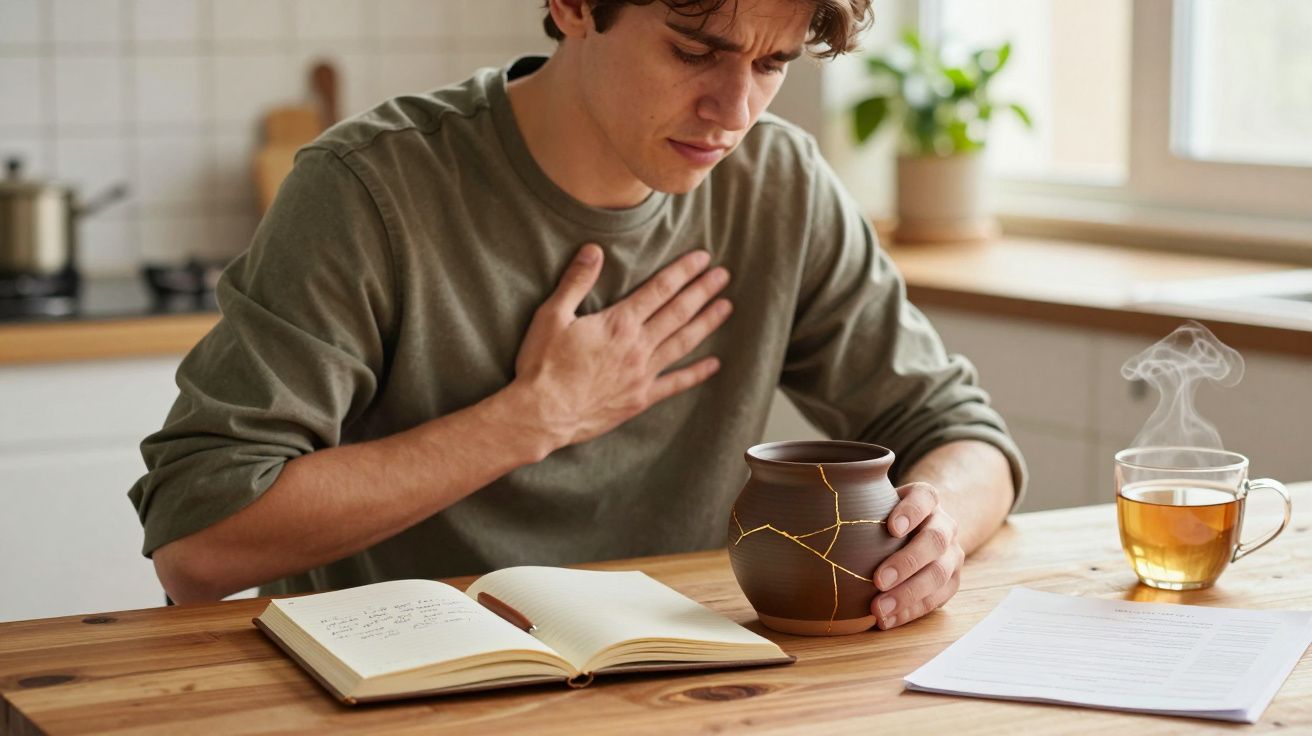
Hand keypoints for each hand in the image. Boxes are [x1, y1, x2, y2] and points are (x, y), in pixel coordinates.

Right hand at [513, 243, 732, 447]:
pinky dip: (696, 374)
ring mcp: (642, 374)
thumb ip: (576, 281)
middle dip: (702, 291)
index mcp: (618, 323)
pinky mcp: (640, 399)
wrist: (542, 414)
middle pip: (677, 312)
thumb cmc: (542, 365)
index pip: (659, 290)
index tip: (702, 258)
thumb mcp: (551, 316)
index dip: (683, 271)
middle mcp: (637, 346)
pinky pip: (675, 384)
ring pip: (682, 343)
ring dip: (706, 323)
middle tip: (723, 276)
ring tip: (726, 307)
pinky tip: (714, 364)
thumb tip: (594, 250)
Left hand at [870, 482, 963, 628]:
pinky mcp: (952, 581)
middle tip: (879, 580)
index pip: (925, 498)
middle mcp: (945, 525)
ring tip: (879, 609)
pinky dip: (910, 611)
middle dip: (907, 562)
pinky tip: (887, 619)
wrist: (921, 531)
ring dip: (908, 595)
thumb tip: (810, 510)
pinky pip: (937, 599)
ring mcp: (952, 554)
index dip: (911, 512)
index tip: (891, 528)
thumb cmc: (886, 517)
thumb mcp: (876, 502)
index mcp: (927, 499)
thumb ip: (858, 504)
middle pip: (934, 541)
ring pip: (939, 574)